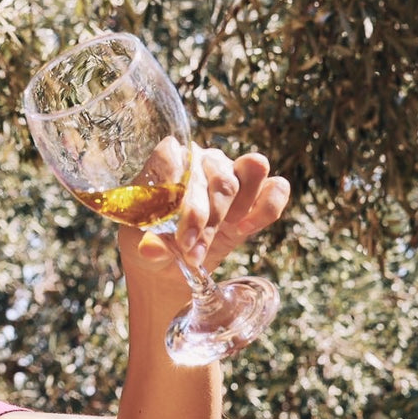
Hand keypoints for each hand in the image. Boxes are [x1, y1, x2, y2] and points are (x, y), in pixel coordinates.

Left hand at [122, 146, 289, 286]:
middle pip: (218, 176)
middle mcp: (204, 159)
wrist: (173, 261)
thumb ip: (148, 243)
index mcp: (170, 160)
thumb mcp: (141, 243)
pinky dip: (264, 209)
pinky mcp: (258, 193)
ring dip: (235, 210)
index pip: (176, 157)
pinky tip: (243, 229)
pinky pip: (276, 188)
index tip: (176, 231)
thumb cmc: (154, 239)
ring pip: (251, 171)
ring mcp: (234, 172)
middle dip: (206, 218)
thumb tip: (150, 248)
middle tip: (190, 248)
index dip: (179, 193)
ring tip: (215, 237)